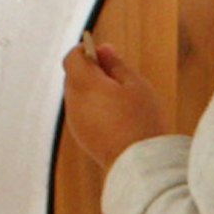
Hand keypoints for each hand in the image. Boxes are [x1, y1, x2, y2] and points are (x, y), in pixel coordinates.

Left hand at [62, 34, 170, 165]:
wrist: (138, 164)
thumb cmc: (141, 120)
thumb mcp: (134, 84)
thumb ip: (115, 64)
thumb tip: (102, 49)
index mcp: (85, 84)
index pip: (72, 58)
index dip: (85, 51)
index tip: (103, 54)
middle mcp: (74, 102)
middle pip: (74, 77)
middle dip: (90, 71)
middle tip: (118, 77)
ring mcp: (75, 121)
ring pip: (78, 96)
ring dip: (93, 91)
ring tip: (120, 100)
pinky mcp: (81, 136)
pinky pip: (82, 113)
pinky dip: (94, 109)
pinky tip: (116, 118)